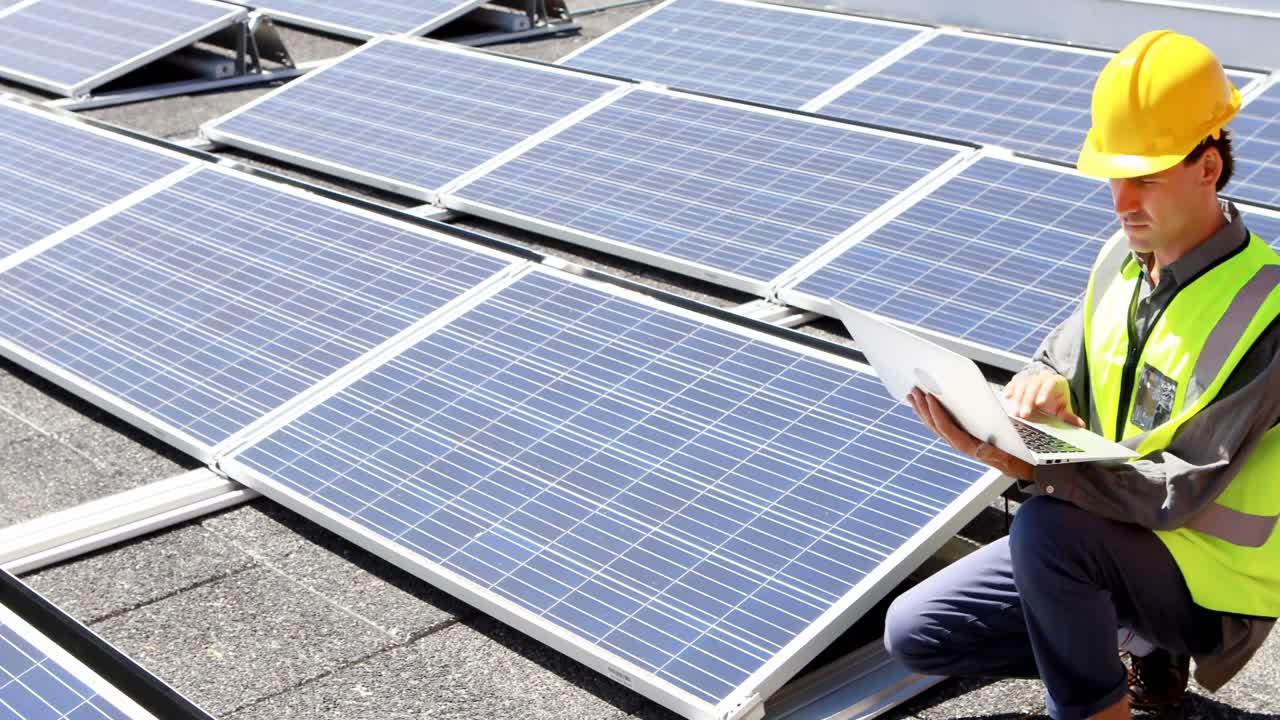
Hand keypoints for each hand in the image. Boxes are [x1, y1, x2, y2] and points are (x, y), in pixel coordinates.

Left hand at [908, 387, 1033, 480]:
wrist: (1017, 467)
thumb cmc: (1014, 460)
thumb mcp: (1008, 459)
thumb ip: (993, 455)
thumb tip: (980, 450)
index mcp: (967, 447)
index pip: (946, 428)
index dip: (936, 413)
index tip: (929, 397)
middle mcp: (958, 443)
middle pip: (935, 424)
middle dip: (923, 407)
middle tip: (913, 391)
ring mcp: (957, 440)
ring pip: (934, 424)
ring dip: (922, 409)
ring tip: (912, 395)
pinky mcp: (959, 436)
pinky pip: (940, 424)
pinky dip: (930, 413)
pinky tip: (923, 405)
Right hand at [1002, 371, 1084, 426]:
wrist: (1045, 389)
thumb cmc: (1055, 400)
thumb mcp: (1062, 406)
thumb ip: (1069, 416)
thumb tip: (1080, 425)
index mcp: (1055, 381)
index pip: (1050, 382)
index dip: (1044, 391)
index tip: (1039, 403)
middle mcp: (1041, 377)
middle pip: (1033, 385)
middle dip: (1027, 400)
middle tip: (1024, 415)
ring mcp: (1029, 378)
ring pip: (1022, 385)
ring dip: (1017, 399)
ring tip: (1015, 413)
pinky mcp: (1019, 381)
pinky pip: (1013, 383)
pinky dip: (1010, 390)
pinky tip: (1007, 397)